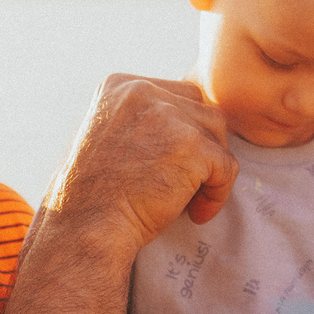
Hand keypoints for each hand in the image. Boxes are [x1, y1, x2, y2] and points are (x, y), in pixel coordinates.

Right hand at [42, 74, 239, 250]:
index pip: (177, 96)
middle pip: (201, 110)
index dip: (182, 134)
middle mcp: (144, 91)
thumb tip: (189, 126)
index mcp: (121, 85)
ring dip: (210, 169)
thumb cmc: (96, 197)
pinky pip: (227, 166)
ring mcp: (169, 115)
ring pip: (217, 135)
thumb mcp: (110, 140)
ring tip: (187, 200)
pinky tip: (196, 214)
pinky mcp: (191, 145)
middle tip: (183, 185)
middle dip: (201, 148)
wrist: (87, 228)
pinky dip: (217, 193)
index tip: (167, 168)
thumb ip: (143, 122)